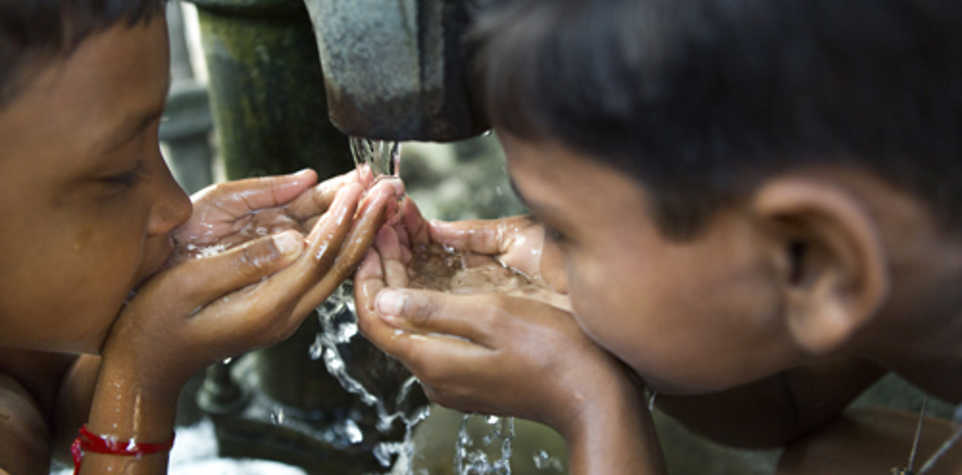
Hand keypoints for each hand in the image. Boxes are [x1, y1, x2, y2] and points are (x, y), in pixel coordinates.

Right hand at [100, 170, 400, 397]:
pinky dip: (342, 245)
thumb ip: (242, 262)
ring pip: (336, 270)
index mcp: (267, 307)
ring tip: (379, 198)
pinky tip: (353, 224)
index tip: (359, 186)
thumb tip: (294, 238)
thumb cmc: (156, 323)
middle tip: (389, 187)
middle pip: (340, 265)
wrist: (147, 364)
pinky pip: (322, 275)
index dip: (342, 219)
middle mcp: (286, 314)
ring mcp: (286, 314)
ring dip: (361, 233)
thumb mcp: (188, 286)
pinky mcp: (280, 308)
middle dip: (367, 223)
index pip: (319, 257)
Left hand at [353, 199, 622, 432]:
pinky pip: (435, 334)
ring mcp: (454, 379)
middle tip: (389, 228)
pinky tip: (436, 273)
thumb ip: (434, 309)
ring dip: (407, 283)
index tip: (371, 238)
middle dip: (387, 271)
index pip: (375, 319)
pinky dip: (428, 300)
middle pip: (391, 320)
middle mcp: (435, 377)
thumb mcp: (493, 317)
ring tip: (407, 239)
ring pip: (413, 325)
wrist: (596, 395)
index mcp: (433, 362)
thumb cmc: (554, 351)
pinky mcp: (473, 375)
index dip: (367, 275)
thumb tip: (383, 299)